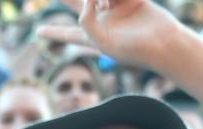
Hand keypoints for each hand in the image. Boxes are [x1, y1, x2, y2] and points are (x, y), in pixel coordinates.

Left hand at [36, 0, 182, 70]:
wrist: (163, 42)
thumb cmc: (132, 49)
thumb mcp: (101, 41)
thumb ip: (85, 21)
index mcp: (92, 37)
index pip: (68, 34)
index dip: (53, 32)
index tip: (39, 32)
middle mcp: (102, 22)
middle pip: (78, 6)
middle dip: (67, 0)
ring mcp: (116, 9)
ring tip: (109, 4)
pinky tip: (118, 1)